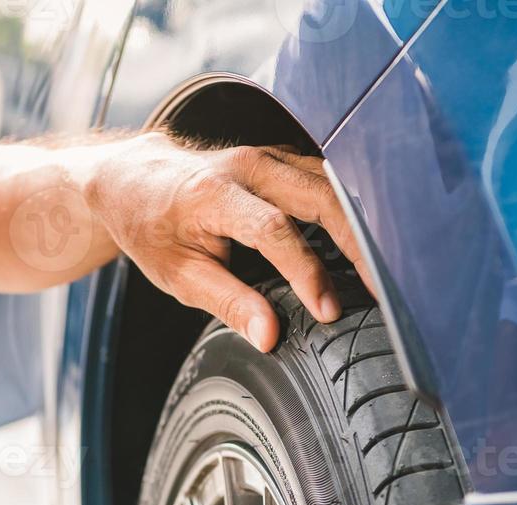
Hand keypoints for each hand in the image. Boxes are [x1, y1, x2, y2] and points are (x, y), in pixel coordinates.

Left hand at [83, 132, 369, 351]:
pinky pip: (327, 180)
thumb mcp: (178, 275)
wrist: (135, 179)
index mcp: (213, 194)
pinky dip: (350, 210)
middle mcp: (247, 166)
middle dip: (355, 246)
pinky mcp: (281, 159)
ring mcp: (267, 157)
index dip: (306, 272)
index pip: (273, 230)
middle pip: (319, 197)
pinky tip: (366, 242)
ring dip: (361, 226)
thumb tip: (270, 336)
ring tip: (382, 271)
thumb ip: (227, 303)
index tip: (327, 310)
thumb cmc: (152, 228)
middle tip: (380, 291)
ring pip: (332, 184)